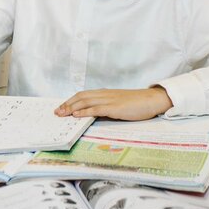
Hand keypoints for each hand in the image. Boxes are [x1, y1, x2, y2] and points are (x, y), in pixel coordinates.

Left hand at [54, 87, 173, 120]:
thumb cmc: (137, 104)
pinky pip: (96, 109)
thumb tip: (95, 115)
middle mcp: (105, 94)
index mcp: (105, 93)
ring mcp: (109, 100)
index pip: (83, 95)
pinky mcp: (115, 107)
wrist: (152, 100)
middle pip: (81, 97)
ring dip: (71, 107)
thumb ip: (107, 108)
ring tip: (62, 113)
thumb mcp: (119, 104)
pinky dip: (84, 111)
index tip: (62, 106)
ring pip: (86, 101)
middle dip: (67, 104)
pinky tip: (76, 115)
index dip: (71, 100)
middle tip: (57, 111)